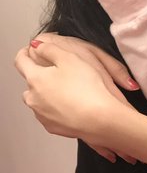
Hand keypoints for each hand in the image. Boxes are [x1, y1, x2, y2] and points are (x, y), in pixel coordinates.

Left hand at [16, 42, 136, 162]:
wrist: (99, 118)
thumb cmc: (87, 88)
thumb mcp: (70, 58)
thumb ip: (49, 48)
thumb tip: (37, 45)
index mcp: (35, 79)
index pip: (21, 61)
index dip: (25, 52)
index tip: (30, 50)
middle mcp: (33, 98)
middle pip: (30, 82)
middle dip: (41, 76)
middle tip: (60, 72)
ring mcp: (42, 114)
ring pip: (40, 99)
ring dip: (49, 93)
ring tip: (70, 90)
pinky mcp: (52, 127)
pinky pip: (50, 113)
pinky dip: (57, 108)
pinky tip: (73, 104)